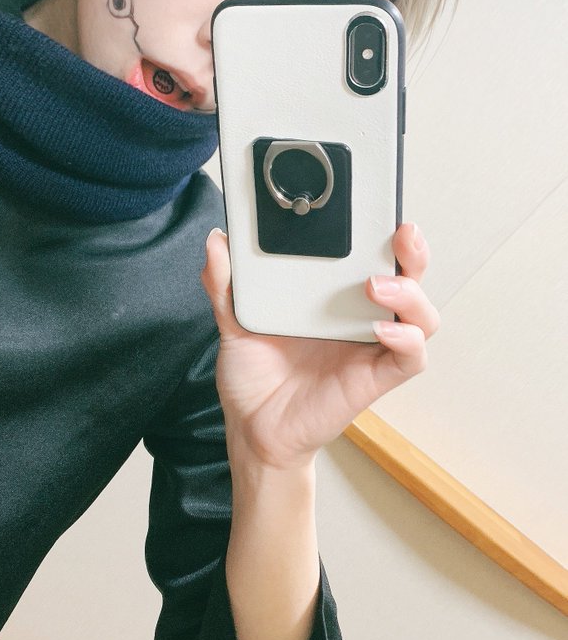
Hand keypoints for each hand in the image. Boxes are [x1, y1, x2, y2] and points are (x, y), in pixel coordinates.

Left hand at [200, 222, 439, 470]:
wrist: (252, 429)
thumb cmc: (253, 376)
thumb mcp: (234, 322)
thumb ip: (225, 283)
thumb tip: (217, 240)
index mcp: (335, 298)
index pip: (373, 257)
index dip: (385, 234)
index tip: (377, 210)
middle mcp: (361, 318)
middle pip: (409, 278)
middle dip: (414, 252)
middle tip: (401, 233)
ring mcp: (371, 348)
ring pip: (421, 316)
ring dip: (411, 294)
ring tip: (377, 285)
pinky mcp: (374, 379)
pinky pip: (411, 358)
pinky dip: (406, 340)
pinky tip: (382, 330)